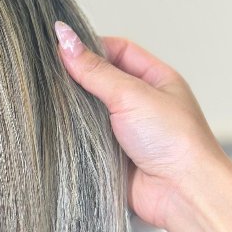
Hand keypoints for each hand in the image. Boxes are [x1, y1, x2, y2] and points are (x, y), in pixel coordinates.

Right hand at [54, 21, 229, 231]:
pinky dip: (73, 137)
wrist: (183, 192)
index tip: (60, 47)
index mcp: (155, 79)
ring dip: (73, 110)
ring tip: (50, 103)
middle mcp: (141, 103)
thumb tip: (66, 39)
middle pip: (99, 80)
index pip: (117, 50)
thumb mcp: (132, 94)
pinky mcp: (112, 156)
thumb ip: (95, 69)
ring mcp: (125, 130)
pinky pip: (85, 140)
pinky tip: (58, 132)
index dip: (90, 46)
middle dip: (76, 79)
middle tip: (49, 76)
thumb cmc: (174, 140)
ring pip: (88, 111)